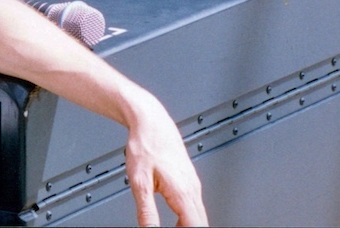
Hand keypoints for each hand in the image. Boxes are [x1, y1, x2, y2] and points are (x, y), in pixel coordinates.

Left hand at [124, 95, 207, 226]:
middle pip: (201, 222)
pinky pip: (195, 205)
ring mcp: (193, 183)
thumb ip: (146, 211)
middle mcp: (193, 189)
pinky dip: (189, 217)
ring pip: (199, 215)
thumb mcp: (138, 182)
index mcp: (183, 192)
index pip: (195, 227)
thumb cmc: (145, 145)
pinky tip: (176, 221)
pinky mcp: (190, 179)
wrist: (150, 122)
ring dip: (189, 226)